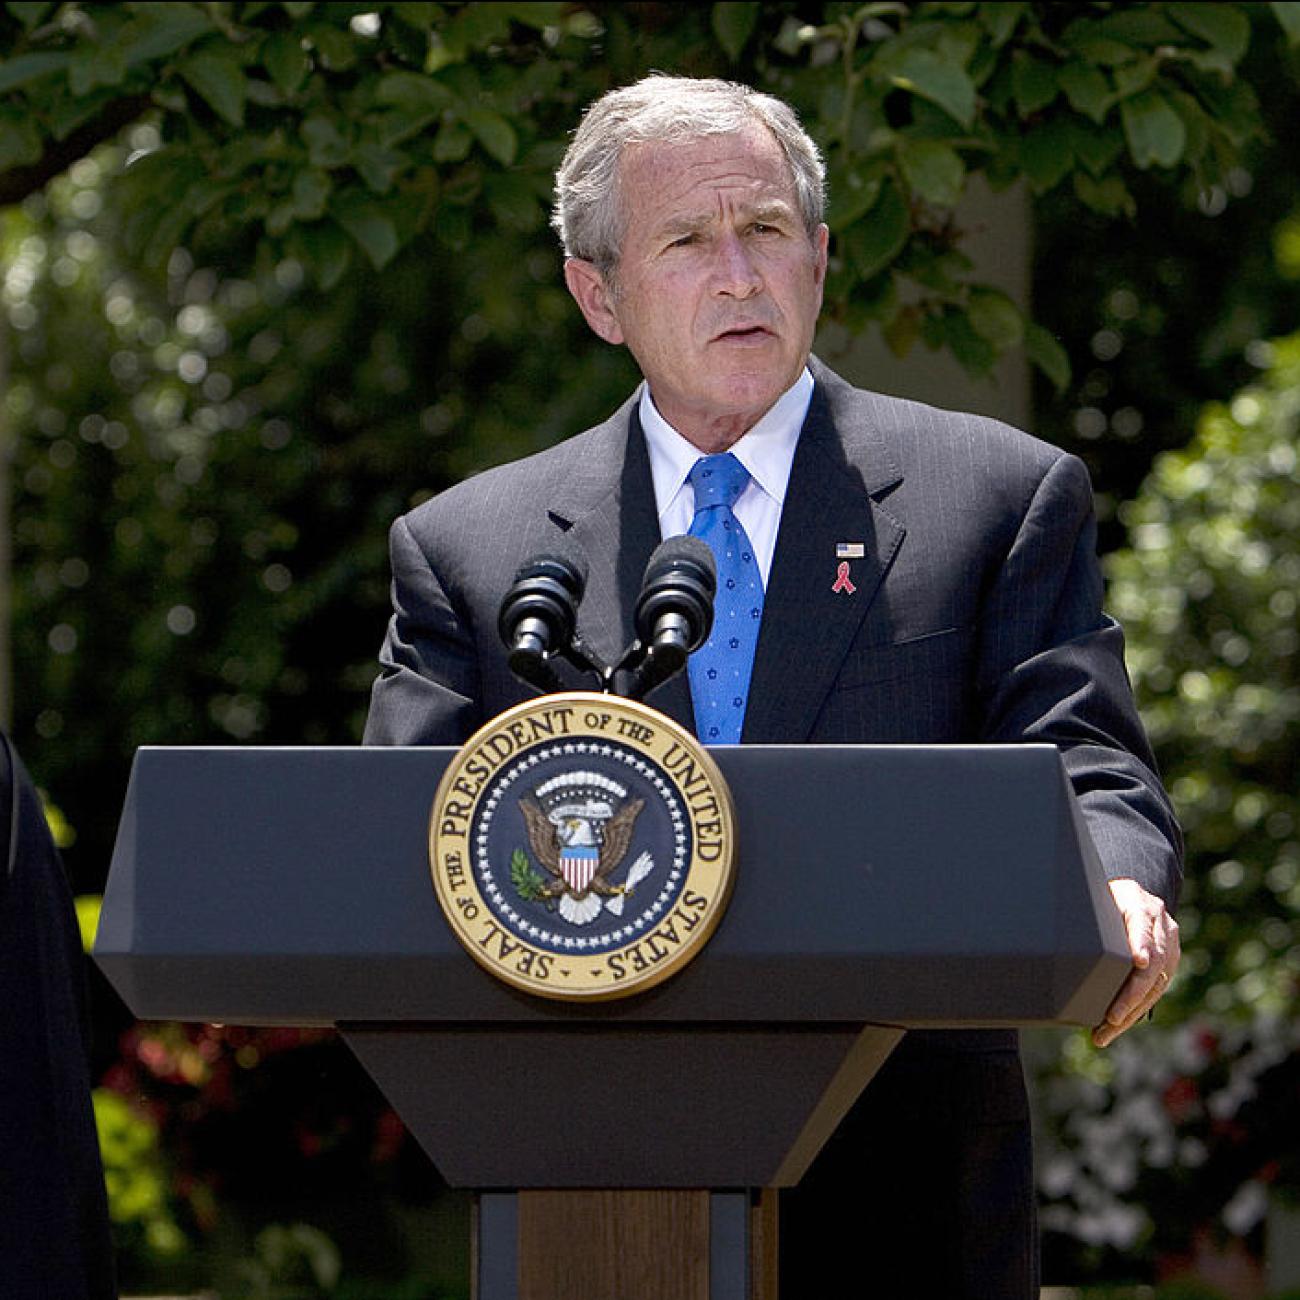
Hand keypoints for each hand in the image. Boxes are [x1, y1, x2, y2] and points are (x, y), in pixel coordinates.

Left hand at [1092, 878, 1180, 1048]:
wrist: (1129, 895)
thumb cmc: (1102, 898)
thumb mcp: (1096, 896)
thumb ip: (1087, 911)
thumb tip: (1059, 932)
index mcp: (1141, 904)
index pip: (1142, 924)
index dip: (1142, 943)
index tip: (1139, 960)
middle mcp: (1161, 926)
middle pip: (1152, 964)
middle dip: (1132, 994)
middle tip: (1111, 1018)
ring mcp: (1169, 947)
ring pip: (1154, 985)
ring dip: (1130, 1013)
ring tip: (1106, 1032)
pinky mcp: (1168, 965)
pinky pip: (1153, 993)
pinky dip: (1132, 1012)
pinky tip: (1113, 1028)